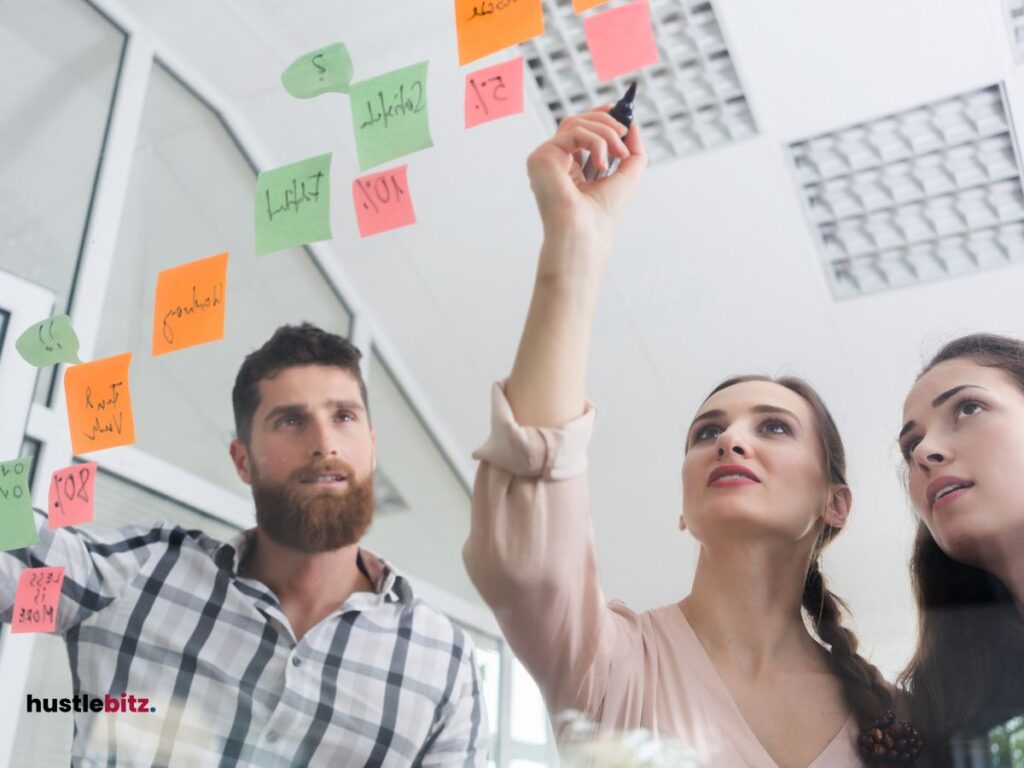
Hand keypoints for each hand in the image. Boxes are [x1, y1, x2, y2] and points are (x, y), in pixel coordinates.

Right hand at [526, 106, 646, 256]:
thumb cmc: (603, 215)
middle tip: (623, 132)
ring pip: (575, 123)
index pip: (581, 132)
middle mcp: (556, 162)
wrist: (586, 232)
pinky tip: (602, 162)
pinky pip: (572, 131)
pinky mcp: (541, 157)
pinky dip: (595, 141)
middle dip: (606, 122)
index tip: (618, 110)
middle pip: (577, 122)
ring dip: (604, 132)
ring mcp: (546, 159)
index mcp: (570, 168)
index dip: (599, 117)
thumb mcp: (628, 177)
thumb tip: (633, 126)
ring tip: (618, 153)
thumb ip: (633, 151)